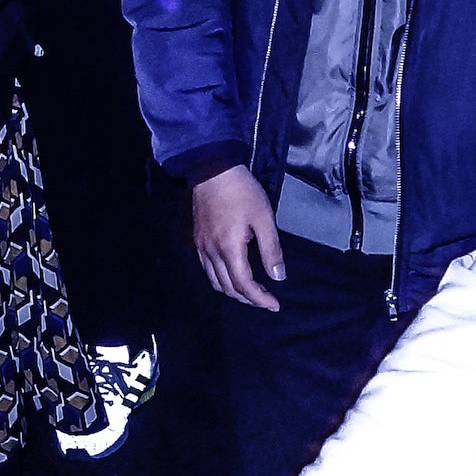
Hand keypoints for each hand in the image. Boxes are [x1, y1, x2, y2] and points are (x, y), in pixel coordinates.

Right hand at [190, 165, 283, 309]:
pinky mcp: (198, 240)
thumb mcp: (263, 219)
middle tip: (266, 301)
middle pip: (228, 288)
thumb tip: (278, 277)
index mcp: (229, 249)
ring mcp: (202, 247)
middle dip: (248, 299)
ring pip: (215, 282)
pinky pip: (207, 270)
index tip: (275, 305)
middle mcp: (211, 253)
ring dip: (233, 292)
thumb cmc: (242, 192)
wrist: (212, 170)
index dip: (260, 299)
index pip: (244, 285)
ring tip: (252, 292)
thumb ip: (271, 250)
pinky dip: (221, 280)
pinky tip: (233, 275)